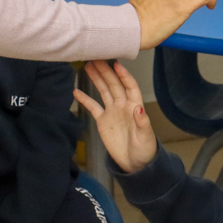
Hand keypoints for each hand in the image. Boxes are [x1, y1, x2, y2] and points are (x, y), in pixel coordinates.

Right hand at [74, 59, 157, 173]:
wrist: (134, 164)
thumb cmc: (144, 150)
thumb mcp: (146, 138)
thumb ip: (142, 123)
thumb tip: (139, 109)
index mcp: (135, 107)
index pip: (129, 86)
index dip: (124, 75)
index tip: (116, 64)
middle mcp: (123, 106)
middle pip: (114, 84)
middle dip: (106, 71)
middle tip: (96, 59)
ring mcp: (112, 112)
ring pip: (103, 91)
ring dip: (96, 79)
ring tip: (87, 66)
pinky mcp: (103, 121)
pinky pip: (93, 107)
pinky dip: (85, 99)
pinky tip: (76, 90)